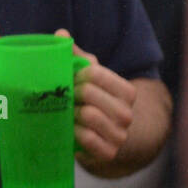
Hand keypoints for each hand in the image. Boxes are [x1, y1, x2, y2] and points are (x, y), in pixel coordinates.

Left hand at [56, 29, 136, 162]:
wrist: (100, 137)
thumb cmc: (91, 101)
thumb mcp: (87, 78)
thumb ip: (76, 57)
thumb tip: (60, 34)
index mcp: (126, 91)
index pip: (96, 73)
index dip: (77, 75)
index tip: (70, 80)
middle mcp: (127, 113)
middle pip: (89, 93)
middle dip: (71, 93)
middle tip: (63, 98)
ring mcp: (120, 135)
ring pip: (89, 115)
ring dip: (70, 113)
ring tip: (66, 113)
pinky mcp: (108, 153)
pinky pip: (87, 139)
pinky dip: (74, 132)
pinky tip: (70, 129)